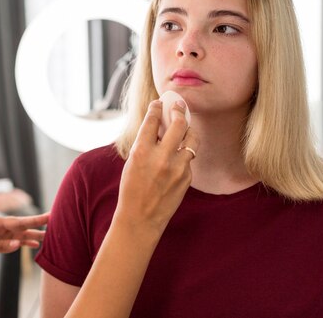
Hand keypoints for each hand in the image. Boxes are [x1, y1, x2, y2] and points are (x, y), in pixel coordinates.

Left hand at [0, 211, 48, 266]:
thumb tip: (18, 244)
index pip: (19, 222)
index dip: (35, 219)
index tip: (49, 216)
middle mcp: (0, 227)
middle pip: (23, 225)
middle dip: (39, 223)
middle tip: (56, 220)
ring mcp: (0, 235)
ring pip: (21, 234)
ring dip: (35, 235)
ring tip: (51, 235)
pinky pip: (16, 242)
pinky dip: (26, 243)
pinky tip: (36, 244)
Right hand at [116, 99, 198, 232]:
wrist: (140, 218)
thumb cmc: (131, 189)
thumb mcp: (132, 162)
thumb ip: (145, 144)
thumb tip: (158, 126)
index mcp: (141, 152)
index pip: (152, 120)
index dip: (157, 108)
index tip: (160, 103)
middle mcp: (161, 157)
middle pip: (178, 124)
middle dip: (179, 110)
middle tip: (179, 105)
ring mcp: (177, 168)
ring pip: (191, 139)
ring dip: (188, 130)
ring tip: (185, 127)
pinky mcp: (186, 177)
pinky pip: (188, 159)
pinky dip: (183, 154)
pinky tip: (177, 157)